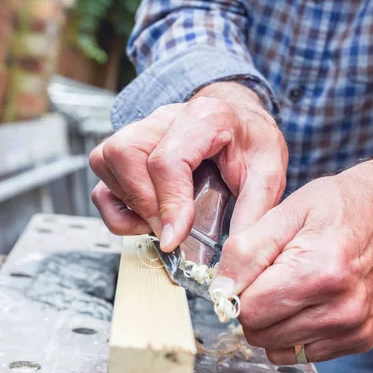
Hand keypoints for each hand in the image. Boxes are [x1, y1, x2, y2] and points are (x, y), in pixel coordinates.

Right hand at [89, 81, 286, 250]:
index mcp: (205, 117)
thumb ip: (253, 212)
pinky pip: (102, 169)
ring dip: (127, 200)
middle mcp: (166, 117)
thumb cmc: (253, 142)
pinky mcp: (131, 143)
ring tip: (159, 220)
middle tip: (169, 230)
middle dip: (143, 202)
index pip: (167, 159)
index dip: (167, 204)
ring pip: (107, 158)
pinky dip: (115, 200)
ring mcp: (144, 127)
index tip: (174, 239)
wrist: (242, 122)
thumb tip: (234, 256)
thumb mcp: (270, 174)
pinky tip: (144, 214)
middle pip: (125, 153)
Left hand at [210, 160, 372, 362]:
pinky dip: (293, 329)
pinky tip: (305, 298)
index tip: (246, 269)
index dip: (238, 288)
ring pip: (278, 348)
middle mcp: (342, 307)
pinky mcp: (359, 337)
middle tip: (269, 272)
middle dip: (254, 304)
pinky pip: (302, 352)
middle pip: (261, 334)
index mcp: (320, 272)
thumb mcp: (282, 213)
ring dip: (273, 319)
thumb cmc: (330, 206)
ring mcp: (353, 326)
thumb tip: (220, 290)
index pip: (250, 310)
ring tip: (288, 283)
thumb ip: (246, 251)